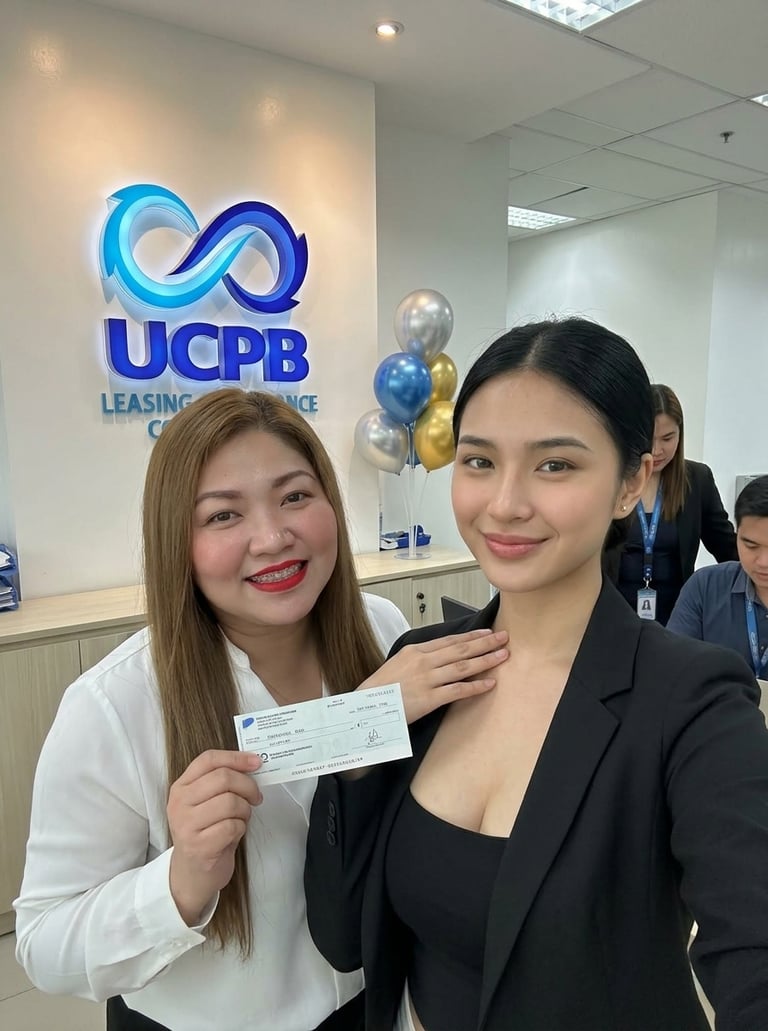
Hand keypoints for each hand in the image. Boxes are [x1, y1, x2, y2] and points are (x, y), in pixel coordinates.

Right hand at [167, 749, 262, 925]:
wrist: (192, 873)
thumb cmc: (205, 832)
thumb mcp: (206, 802)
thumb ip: (222, 782)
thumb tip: (253, 764)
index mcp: (181, 787)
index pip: (208, 760)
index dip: (236, 757)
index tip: (256, 762)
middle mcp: (179, 803)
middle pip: (223, 778)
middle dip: (248, 786)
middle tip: (256, 797)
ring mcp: (186, 825)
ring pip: (230, 802)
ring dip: (245, 810)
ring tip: (241, 819)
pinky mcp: (199, 846)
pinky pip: (232, 826)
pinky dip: (241, 828)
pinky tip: (234, 833)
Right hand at [360, 629, 508, 723]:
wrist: (364, 706)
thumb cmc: (379, 689)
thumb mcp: (397, 664)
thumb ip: (417, 659)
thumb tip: (436, 657)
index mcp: (415, 651)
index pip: (449, 640)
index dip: (471, 636)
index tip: (486, 633)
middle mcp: (423, 661)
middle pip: (461, 649)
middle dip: (485, 643)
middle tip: (504, 637)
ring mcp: (427, 679)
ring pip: (463, 666)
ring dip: (486, 660)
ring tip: (503, 656)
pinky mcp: (429, 698)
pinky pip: (458, 690)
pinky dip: (476, 686)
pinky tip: (490, 683)